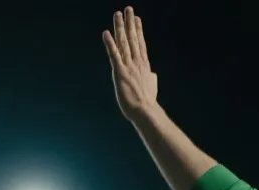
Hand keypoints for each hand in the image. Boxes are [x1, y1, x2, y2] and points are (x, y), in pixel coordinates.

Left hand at [103, 7, 158, 121]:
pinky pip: (114, 55)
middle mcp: (137, 62)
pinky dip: (109, 43)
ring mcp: (128, 66)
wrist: (145, 111)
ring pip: (124, 42)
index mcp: (144, 65)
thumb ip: (151, 78)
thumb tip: (153, 75)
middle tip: (128, 9)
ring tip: (118, 14)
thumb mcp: (152, 87)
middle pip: (133, 38)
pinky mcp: (120, 72)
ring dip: (120, 27)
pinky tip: (106, 33)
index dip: (138, 30)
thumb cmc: (147, 102)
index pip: (140, 44)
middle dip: (129, 23)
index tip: (136, 19)